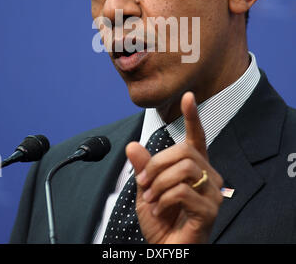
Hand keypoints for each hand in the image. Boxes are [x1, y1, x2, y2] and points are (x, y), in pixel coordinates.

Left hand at [126, 91, 223, 243]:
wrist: (167, 250)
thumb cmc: (161, 221)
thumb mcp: (146, 190)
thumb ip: (143, 168)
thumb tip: (132, 145)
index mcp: (194, 168)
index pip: (197, 137)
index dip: (192, 117)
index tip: (188, 97)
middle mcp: (208, 176)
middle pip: (184, 151)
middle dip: (156, 164)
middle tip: (143, 183)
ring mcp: (212, 193)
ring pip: (185, 168)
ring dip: (159, 182)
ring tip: (150, 197)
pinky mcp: (210, 210)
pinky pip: (183, 191)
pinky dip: (163, 198)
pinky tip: (158, 209)